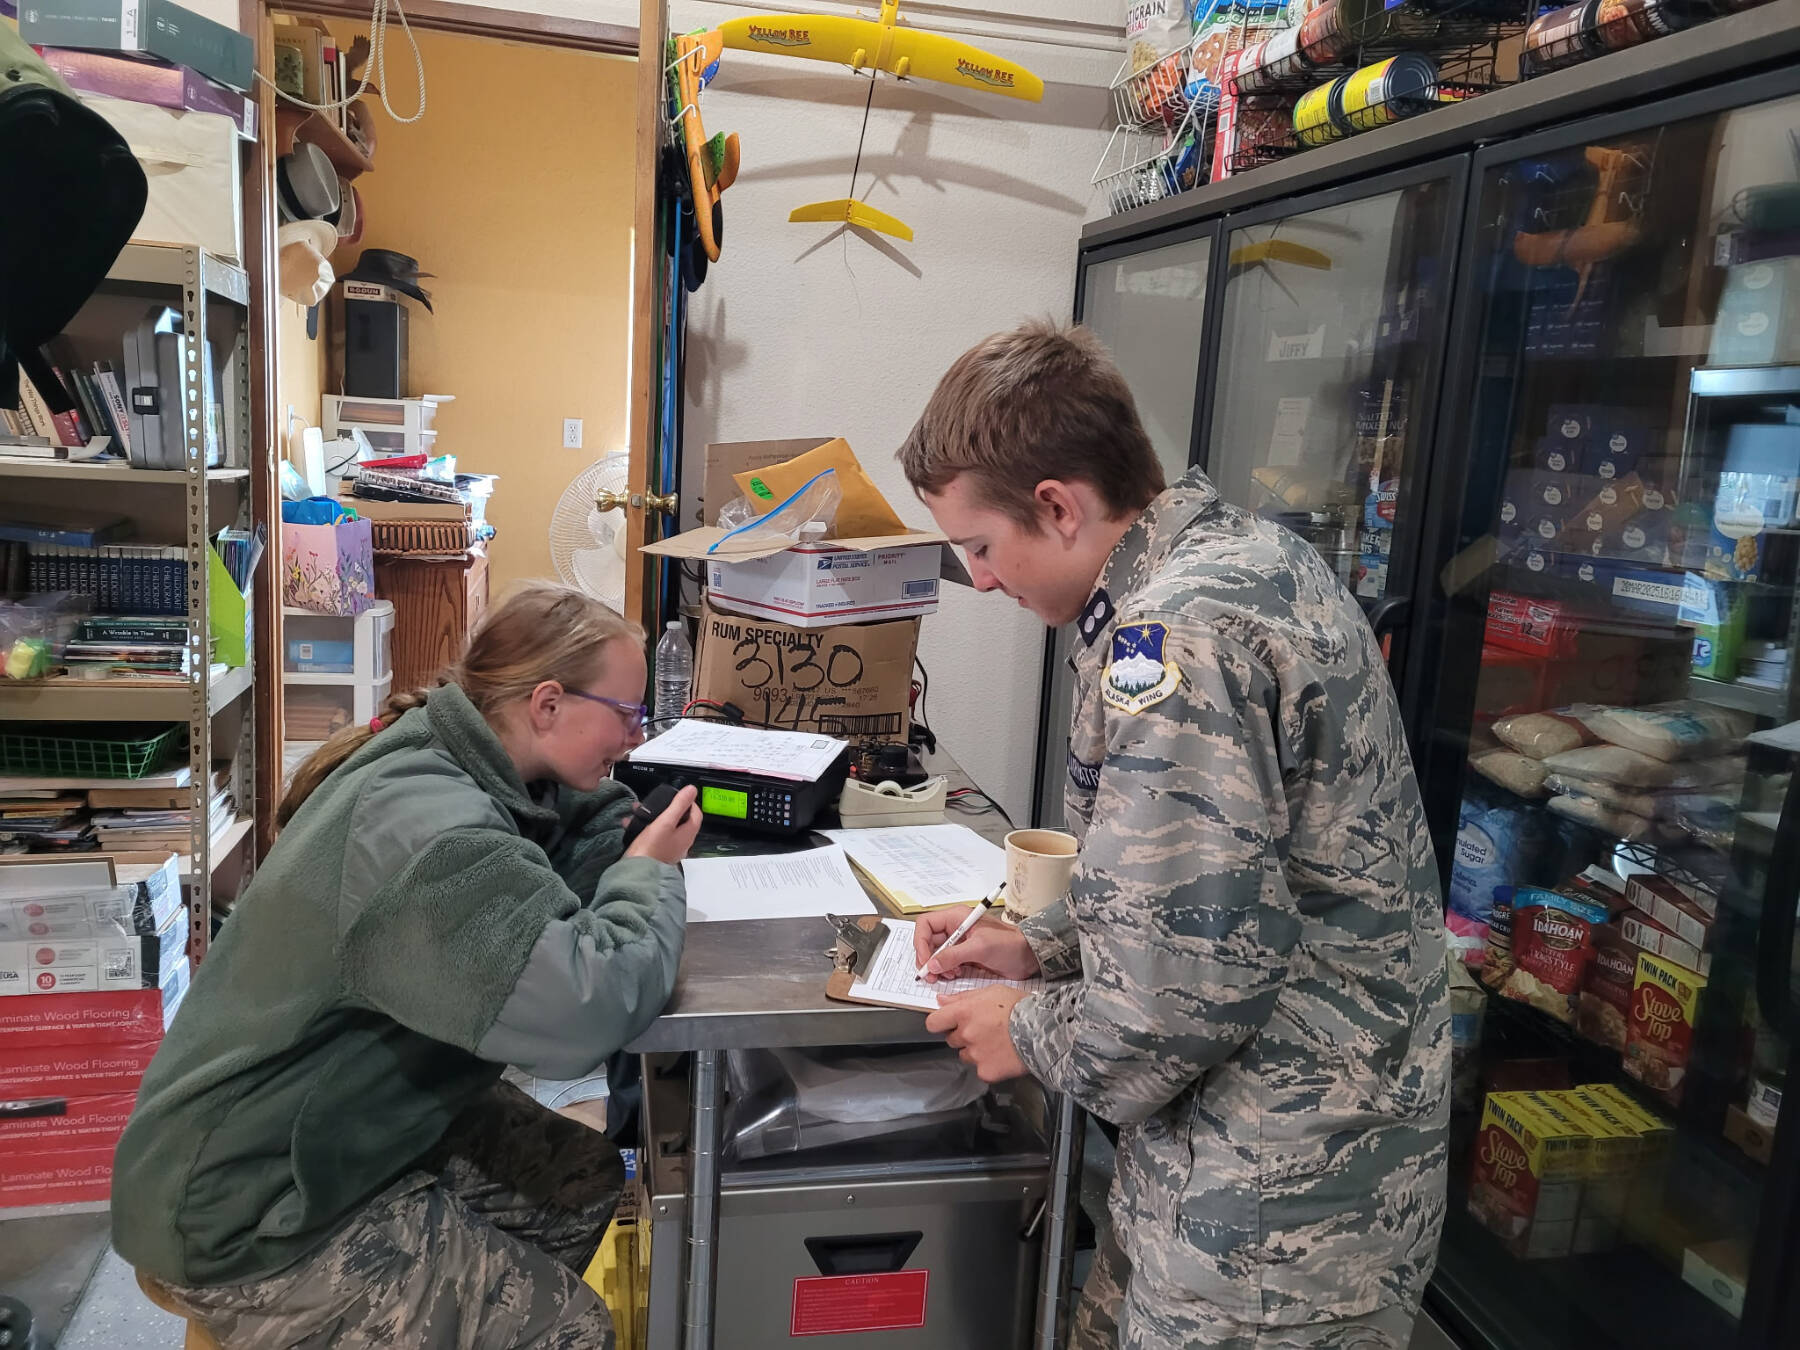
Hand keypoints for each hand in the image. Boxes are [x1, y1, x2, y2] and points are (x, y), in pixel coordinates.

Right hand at [624, 785, 701, 863]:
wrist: (637, 875)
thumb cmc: (652, 848)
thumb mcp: (665, 822)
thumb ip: (679, 805)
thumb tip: (692, 790)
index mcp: (687, 834)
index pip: (696, 813)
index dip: (689, 801)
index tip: (676, 795)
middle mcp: (681, 842)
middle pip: (679, 820)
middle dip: (665, 808)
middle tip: (653, 802)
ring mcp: (669, 849)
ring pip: (664, 827)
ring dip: (652, 817)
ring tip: (637, 811)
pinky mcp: (656, 854)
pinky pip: (653, 836)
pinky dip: (644, 828)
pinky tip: (630, 825)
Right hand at [912, 906, 1039, 981]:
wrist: (1028, 957)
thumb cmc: (1009, 944)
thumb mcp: (980, 947)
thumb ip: (954, 955)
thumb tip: (932, 964)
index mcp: (956, 917)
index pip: (926, 924)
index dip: (920, 942)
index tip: (925, 960)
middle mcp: (955, 928)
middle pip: (928, 941)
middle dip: (928, 959)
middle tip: (931, 975)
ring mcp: (959, 942)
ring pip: (936, 955)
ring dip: (937, 967)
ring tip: (948, 975)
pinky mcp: (964, 956)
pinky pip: (946, 963)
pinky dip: (946, 971)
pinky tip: (955, 975)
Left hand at [926, 987, 1030, 1082]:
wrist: (1044, 1030)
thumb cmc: (1021, 1007)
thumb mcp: (991, 991)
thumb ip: (963, 997)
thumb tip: (942, 1000)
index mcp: (963, 1013)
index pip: (933, 1023)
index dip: (940, 1023)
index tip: (947, 1023)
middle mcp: (965, 1034)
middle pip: (951, 1039)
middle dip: (963, 1035)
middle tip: (983, 1030)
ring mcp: (975, 1054)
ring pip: (965, 1055)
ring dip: (975, 1050)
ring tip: (996, 1042)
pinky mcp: (985, 1071)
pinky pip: (980, 1069)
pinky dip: (989, 1064)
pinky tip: (1002, 1055)